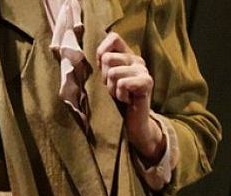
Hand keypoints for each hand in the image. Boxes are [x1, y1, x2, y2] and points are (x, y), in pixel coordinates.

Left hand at [97, 31, 164, 163]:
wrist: (133, 123)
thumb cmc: (116, 101)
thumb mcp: (105, 80)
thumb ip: (100, 64)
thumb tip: (83, 53)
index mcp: (127, 55)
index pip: (113, 38)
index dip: (101, 52)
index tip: (101, 70)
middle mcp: (137, 59)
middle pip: (108, 58)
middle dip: (104, 78)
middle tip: (113, 89)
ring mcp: (143, 70)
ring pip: (113, 72)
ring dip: (112, 89)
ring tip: (120, 96)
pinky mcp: (147, 82)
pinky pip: (123, 83)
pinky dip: (120, 95)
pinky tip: (127, 100)